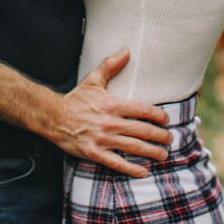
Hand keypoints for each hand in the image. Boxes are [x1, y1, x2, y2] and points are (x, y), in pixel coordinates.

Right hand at [50, 51, 170, 175]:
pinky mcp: (95, 153)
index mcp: (112, 105)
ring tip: (164, 155)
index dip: (158, 115)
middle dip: (160, 136)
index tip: (166, 120)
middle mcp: (110, 123)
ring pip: (134, 148)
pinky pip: (117, 163)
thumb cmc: (76, 99)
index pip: (142, 110)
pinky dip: (132, 169)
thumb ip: (110, 65)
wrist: (53, 117)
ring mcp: (103, 139)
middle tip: (169, 139)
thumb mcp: (93, 80)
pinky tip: (144, 171)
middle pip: (143, 131)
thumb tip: (127, 51)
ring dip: (152, 152)